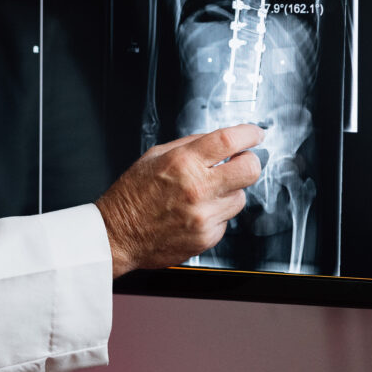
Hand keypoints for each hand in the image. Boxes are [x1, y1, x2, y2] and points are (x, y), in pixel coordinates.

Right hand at [95, 124, 263, 277]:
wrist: (117, 235)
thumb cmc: (131, 196)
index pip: (229, 141)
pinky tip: (195, 213)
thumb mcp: (153, 157)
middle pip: (250, 169)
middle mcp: (196, 188)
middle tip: (241, 162)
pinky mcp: (207, 237)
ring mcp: (204, 215)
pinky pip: (226, 220)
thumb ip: (188, 146)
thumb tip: (219, 142)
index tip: (254, 135)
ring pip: (241, 197)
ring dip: (229, 192)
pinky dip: (216, 215)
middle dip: (250, 162)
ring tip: (204, 194)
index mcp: (182, 163)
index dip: (249, 134)